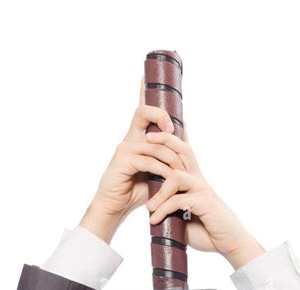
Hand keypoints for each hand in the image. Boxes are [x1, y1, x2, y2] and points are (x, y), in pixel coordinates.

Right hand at [79, 77, 186, 240]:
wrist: (116, 207)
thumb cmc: (136, 190)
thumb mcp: (156, 170)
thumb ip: (166, 153)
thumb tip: (183, 138)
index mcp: (137, 136)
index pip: (142, 108)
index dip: (144, 90)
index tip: (146, 73)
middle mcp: (130, 137)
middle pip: (144, 111)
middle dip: (162, 116)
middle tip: (173, 130)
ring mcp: (125, 148)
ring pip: (155, 141)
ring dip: (172, 157)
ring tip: (181, 172)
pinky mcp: (124, 161)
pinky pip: (150, 160)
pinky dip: (163, 170)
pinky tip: (169, 179)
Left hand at [144, 129, 264, 265]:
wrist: (229, 243)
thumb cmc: (206, 231)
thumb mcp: (184, 216)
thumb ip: (171, 207)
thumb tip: (151, 208)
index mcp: (194, 180)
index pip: (183, 152)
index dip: (170, 139)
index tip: (152, 132)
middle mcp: (199, 180)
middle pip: (183, 150)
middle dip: (164, 141)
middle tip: (145, 141)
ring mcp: (202, 190)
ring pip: (176, 176)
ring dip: (159, 192)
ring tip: (149, 208)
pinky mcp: (205, 203)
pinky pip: (178, 201)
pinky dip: (163, 210)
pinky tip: (154, 220)